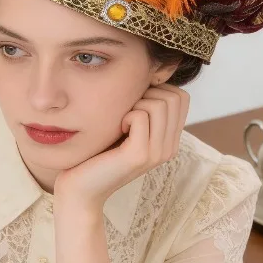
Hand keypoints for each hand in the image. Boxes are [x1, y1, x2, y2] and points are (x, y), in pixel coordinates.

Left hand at [54, 83, 189, 209]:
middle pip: (173, 97)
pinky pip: (140, 116)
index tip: (135, 104)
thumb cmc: (98, 152)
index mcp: (170, 141)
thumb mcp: (127, 127)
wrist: (81, 187)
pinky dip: (124, 115)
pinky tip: (116, 129)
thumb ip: (144, 108)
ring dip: (135, 104)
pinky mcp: (140, 156)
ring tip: (121, 122)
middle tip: (126, 113)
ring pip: (159, 104)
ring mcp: (157, 153)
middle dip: (147, 95)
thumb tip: (151, 74)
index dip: (157, 90)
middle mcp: (170, 148)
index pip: (181, 97)